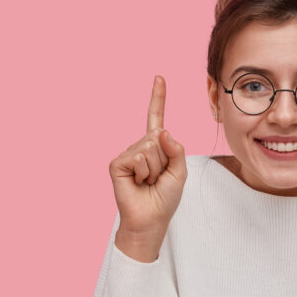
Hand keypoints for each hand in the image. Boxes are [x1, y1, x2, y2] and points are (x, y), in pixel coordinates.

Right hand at [110, 76, 186, 261]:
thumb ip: (176, 149)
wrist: (151, 219)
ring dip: (155, 169)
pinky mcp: (118, 163)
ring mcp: (127, 153)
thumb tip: (163, 130)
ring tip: (148, 182)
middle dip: (165, 160)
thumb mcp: (179, 171)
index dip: (158, 97)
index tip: (159, 77)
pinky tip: (138, 183)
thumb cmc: (165, 198)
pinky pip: (138, 157)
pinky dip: (144, 172)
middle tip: (157, 178)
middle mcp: (140, 146)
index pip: (156, 117)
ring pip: (150, 147)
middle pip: (159, 137)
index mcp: (156, 146)